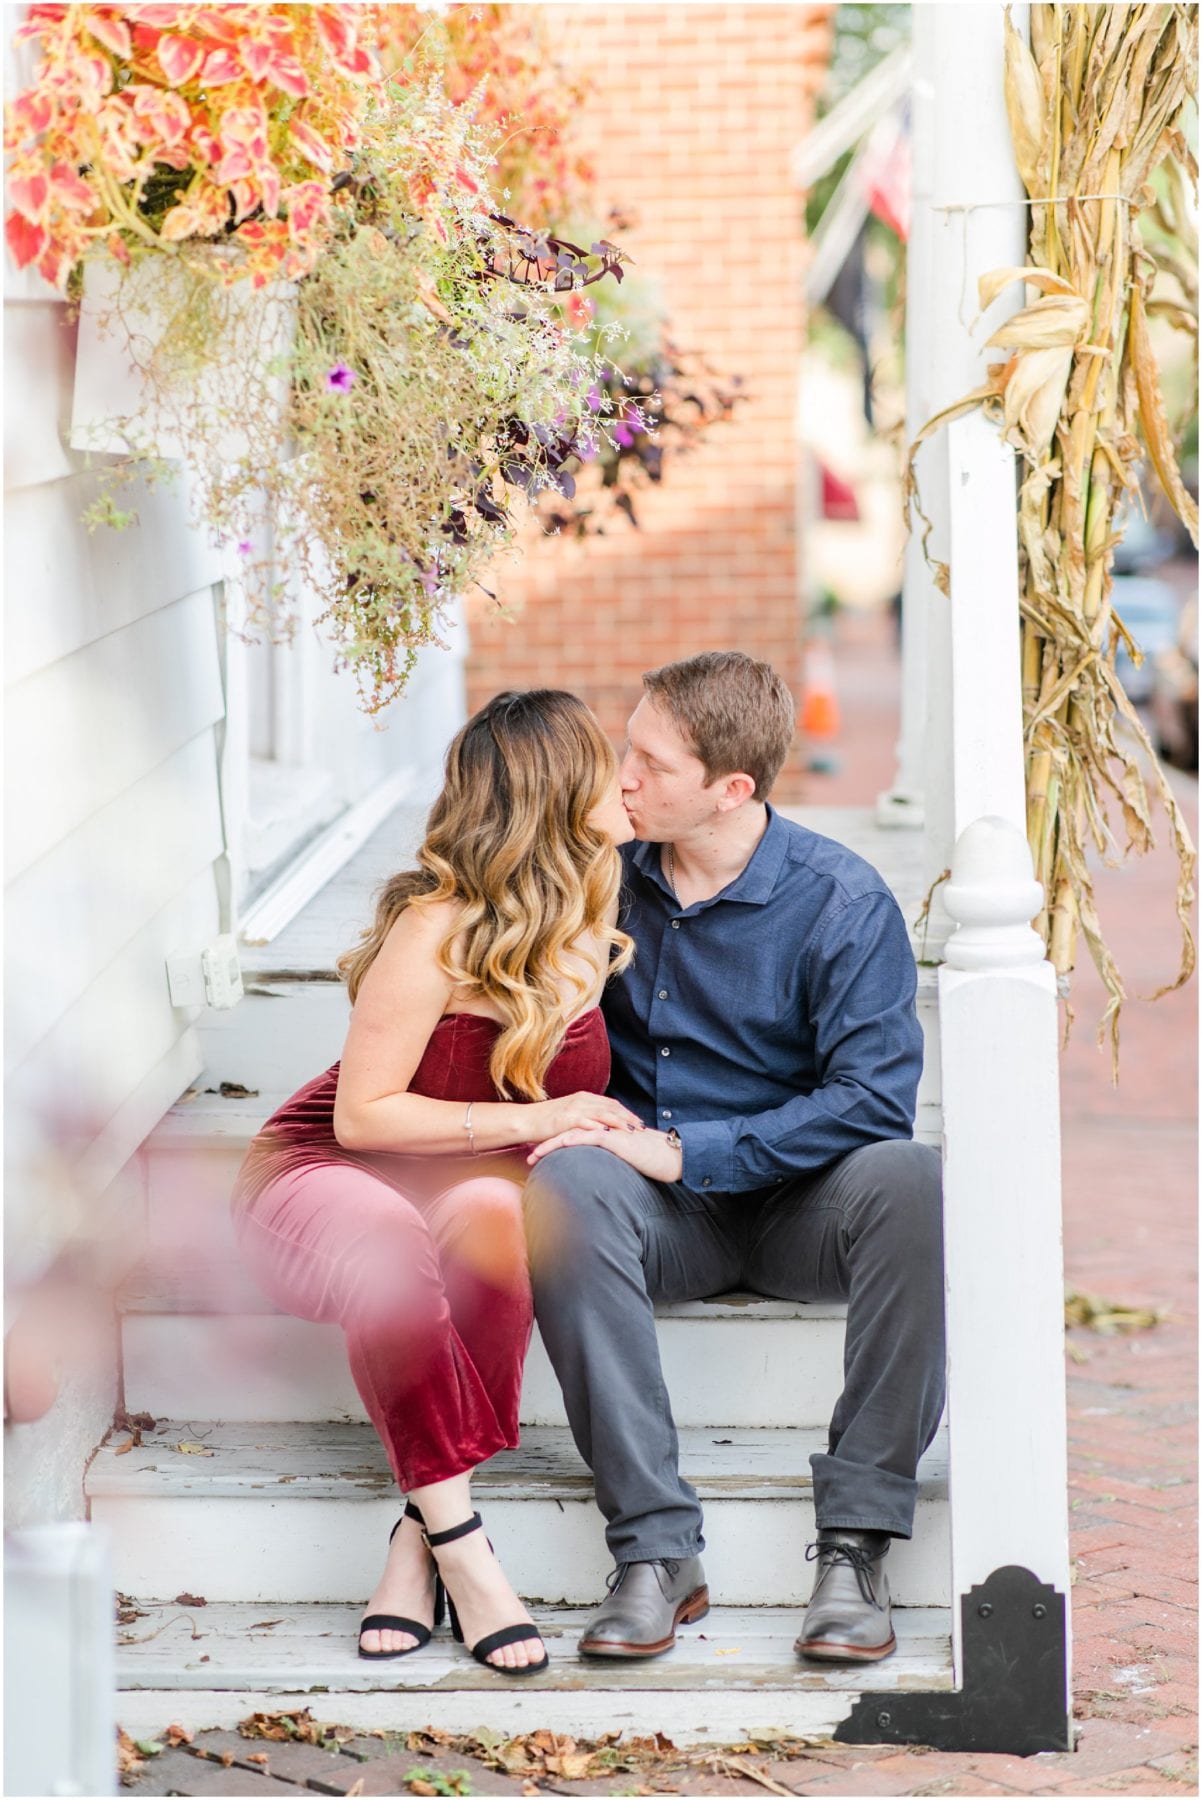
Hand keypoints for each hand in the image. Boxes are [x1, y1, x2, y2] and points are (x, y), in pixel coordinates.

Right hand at [527, 1090, 646, 1139]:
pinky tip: (611, 1135)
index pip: (611, 1104)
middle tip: (643, 1127)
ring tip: (633, 1131)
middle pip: (611, 1107)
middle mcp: (581, 1099)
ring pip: (603, 1113)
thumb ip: (584, 1119)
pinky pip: (587, 1122)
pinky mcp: (566, 1118)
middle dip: (628, 1117)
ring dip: (620, 1122)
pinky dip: (600, 1128)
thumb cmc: (545, 1122)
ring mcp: (574, 1108)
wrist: (524, 1120)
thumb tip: (599, 1129)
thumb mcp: (568, 1117)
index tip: (639, 1122)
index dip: (626, 1112)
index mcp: (583, 1098)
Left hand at [527, 1125, 683, 1183]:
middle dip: (545, 1143)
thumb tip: (598, 1177)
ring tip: (531, 1157)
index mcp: (605, 1132)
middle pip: (566, 1132)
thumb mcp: (626, 1162)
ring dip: (548, 1146)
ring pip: (569, 1134)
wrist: (672, 1157)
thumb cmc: (653, 1161)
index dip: (554, 1143)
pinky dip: (565, 1143)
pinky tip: (552, 1150)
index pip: (573, 1134)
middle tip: (526, 1156)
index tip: (537, 1154)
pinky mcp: (612, 1137)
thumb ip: (610, 1163)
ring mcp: (607, 1131)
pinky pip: (583, 1138)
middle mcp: (603, 1128)